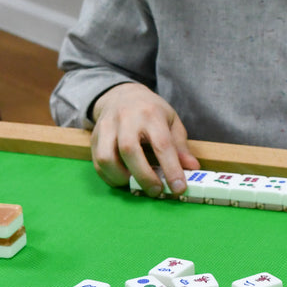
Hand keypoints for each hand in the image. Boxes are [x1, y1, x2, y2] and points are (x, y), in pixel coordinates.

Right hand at [90, 83, 199, 197]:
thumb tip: (192, 168)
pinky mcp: (94, 137)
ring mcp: (107, 127)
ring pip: (107, 158)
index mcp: (151, 114)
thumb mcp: (171, 121)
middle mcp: (126, 119)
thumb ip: (180, 146)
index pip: (162, 144)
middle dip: (144, 176)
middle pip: (129, 150)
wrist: (121, 95)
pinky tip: (122, 179)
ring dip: (121, 178)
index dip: (171, 168)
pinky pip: (98, 163)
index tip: (178, 187)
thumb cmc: (150, 111)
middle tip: (156, 191)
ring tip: (135, 184)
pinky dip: (110, 177)